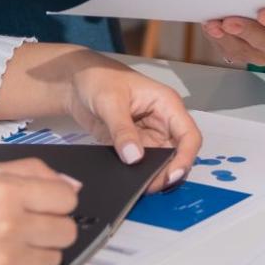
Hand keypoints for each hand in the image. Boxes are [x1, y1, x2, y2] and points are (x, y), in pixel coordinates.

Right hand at [0, 159, 79, 264]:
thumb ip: (28, 172)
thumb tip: (69, 185)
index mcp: (4, 191)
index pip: (66, 197)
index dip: (59, 197)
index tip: (49, 199)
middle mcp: (8, 227)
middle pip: (68, 231)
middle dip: (54, 223)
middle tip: (33, 219)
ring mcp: (4, 262)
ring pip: (55, 258)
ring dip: (40, 248)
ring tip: (13, 239)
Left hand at [61, 53, 201, 191]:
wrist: (75, 81)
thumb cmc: (98, 77)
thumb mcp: (110, 101)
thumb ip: (122, 130)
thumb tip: (134, 157)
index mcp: (166, 104)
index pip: (189, 136)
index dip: (185, 158)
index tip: (171, 176)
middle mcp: (162, 122)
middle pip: (177, 155)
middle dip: (167, 173)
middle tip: (149, 187)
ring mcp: (148, 135)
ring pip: (161, 163)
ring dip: (152, 176)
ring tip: (137, 186)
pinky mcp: (134, 145)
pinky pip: (141, 165)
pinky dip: (137, 174)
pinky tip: (126, 180)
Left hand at [202, 6, 264, 66]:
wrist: (247, 4)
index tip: (263, 15)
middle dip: (249, 33)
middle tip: (230, 22)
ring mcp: (264, 53)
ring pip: (250, 53)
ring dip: (229, 39)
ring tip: (214, 25)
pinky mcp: (245, 56)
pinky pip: (233, 53)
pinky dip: (220, 40)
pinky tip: (212, 28)